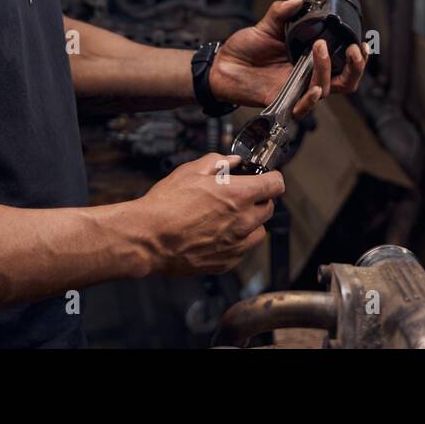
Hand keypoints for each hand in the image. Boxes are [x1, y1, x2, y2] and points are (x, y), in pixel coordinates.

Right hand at [138, 153, 284, 275]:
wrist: (148, 239)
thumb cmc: (166, 206)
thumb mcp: (191, 171)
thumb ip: (217, 162)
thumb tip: (231, 161)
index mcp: (238, 195)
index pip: (275, 184)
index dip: (272, 177)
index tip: (266, 177)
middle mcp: (242, 221)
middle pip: (269, 208)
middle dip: (259, 199)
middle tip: (241, 195)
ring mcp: (236, 245)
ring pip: (259, 232)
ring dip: (251, 223)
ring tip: (229, 217)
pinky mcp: (226, 263)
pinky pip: (242, 251)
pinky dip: (236, 242)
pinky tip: (218, 234)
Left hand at [210, 0, 367, 121]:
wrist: (221, 65)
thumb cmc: (244, 49)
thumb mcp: (265, 26)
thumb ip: (282, 12)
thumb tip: (298, 0)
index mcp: (309, 60)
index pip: (343, 64)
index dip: (357, 58)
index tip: (362, 43)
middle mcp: (307, 77)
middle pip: (345, 82)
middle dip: (356, 67)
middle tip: (355, 50)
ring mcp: (296, 90)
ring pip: (326, 89)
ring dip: (327, 69)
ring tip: (320, 48)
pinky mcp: (282, 101)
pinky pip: (303, 107)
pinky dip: (312, 99)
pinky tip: (315, 87)